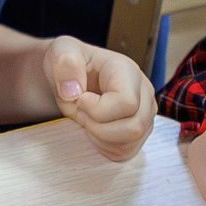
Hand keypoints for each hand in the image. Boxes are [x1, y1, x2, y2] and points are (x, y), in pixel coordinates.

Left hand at [42, 37, 155, 159]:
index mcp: (128, 71)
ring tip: (86, 119)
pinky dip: (103, 146)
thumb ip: (65, 64)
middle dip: (98, 127)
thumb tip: (73, 91)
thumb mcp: (60, 52)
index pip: (127, 103)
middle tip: (80, 112)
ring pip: (130, 144)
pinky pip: (124, 152)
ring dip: (99, 137)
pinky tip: (93, 129)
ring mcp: (144, 115)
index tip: (79, 99)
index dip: (97, 109)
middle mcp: (144, 93)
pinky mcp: (138, 133)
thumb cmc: (68, 65)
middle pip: (134, 128)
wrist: (70, 79)